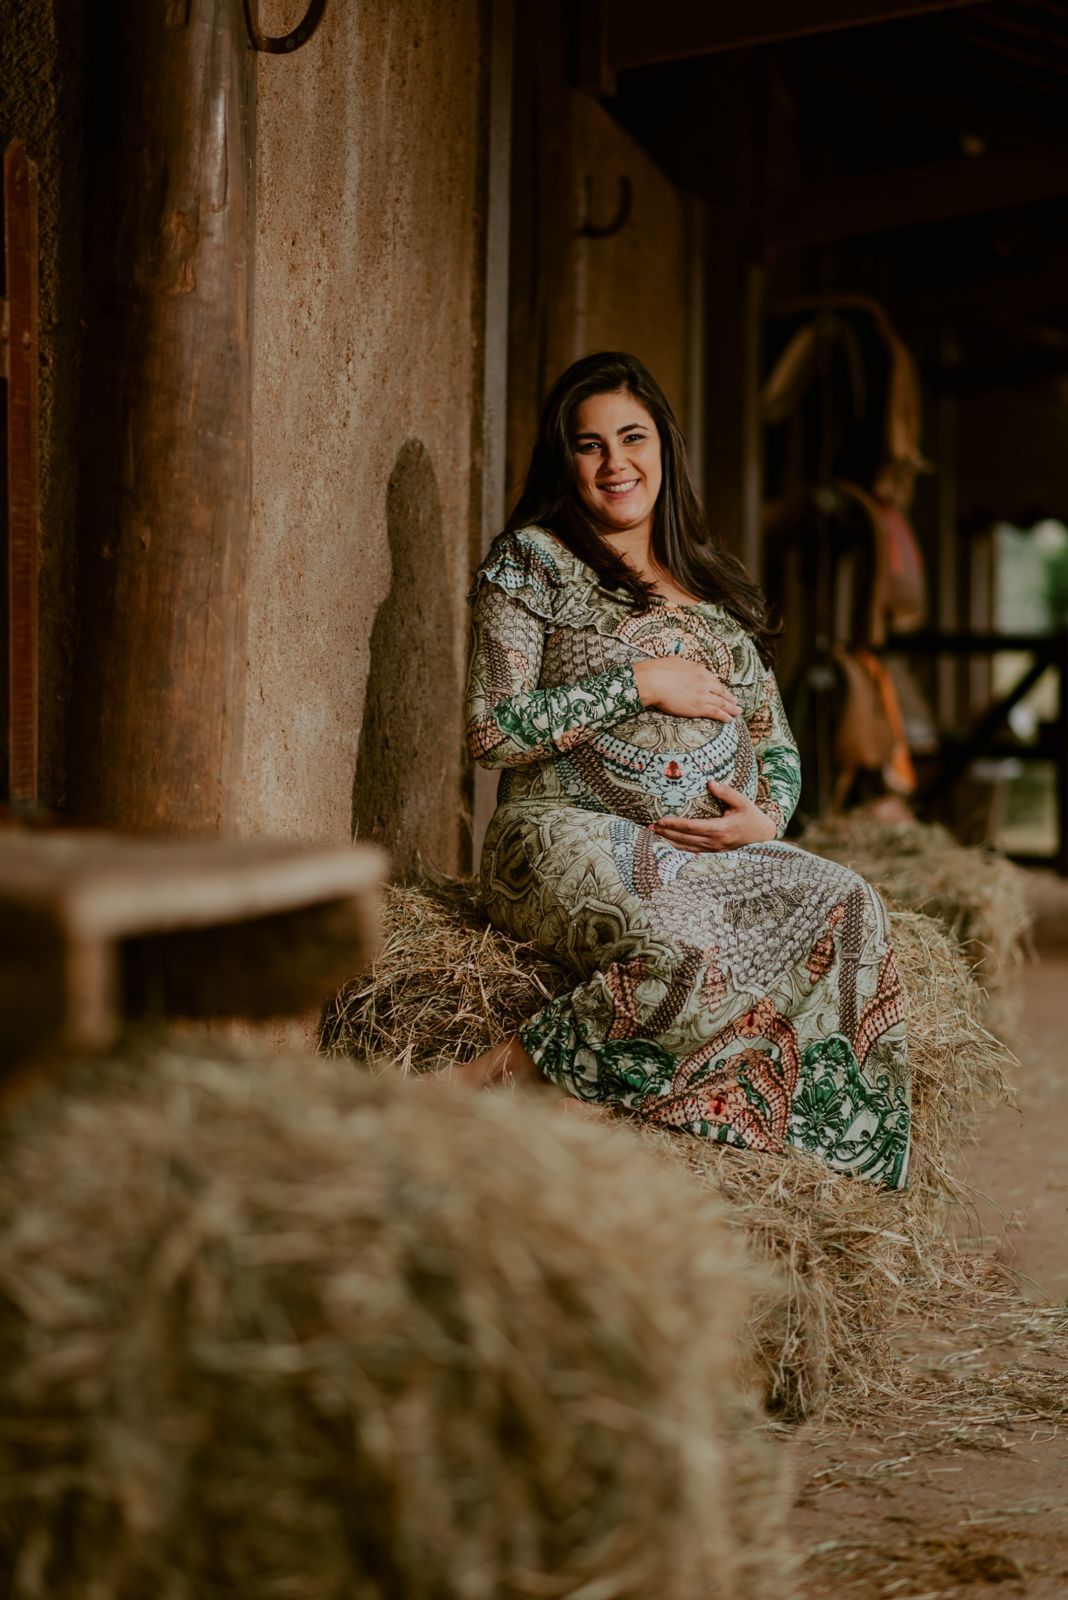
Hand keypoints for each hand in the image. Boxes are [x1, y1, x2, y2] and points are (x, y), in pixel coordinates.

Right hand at [633, 657, 740, 720]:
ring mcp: (703, 695)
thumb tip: (685, 666)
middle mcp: (705, 681)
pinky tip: (729, 719)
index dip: (719, 687)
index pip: (713, 680)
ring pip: (722, 703)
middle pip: (721, 691)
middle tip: (735, 702)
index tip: (722, 691)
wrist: (654, 680)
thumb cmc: (659, 670)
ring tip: (737, 712)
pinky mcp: (699, 707)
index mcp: (699, 670)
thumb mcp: (676, 661)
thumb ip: (685, 665)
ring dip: (732, 708)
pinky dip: (724, 716)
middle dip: (729, 698)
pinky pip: (716, 712)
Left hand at [649, 779, 776, 852]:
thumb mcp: (742, 802)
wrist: (763, 836)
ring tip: (654, 833)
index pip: (692, 827)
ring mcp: (713, 849)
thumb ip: (726, 792)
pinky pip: (692, 851)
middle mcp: (714, 842)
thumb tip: (710, 783)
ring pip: (686, 846)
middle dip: (666, 832)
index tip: (660, 820)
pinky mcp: (714, 851)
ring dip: (669, 840)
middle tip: (649, 826)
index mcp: (720, 829)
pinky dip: (678, 847)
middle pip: (684, 838)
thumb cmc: (752, 817)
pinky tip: (669, 842)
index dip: (674, 824)